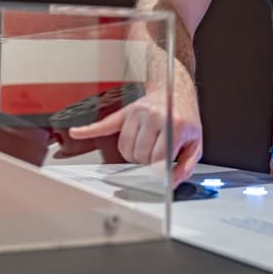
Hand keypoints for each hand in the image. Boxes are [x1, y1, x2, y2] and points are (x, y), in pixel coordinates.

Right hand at [69, 85, 202, 183]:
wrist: (176, 91)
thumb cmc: (185, 118)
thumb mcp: (195, 143)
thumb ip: (186, 166)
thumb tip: (171, 182)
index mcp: (174, 124)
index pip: (156, 159)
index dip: (158, 169)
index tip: (158, 173)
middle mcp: (154, 116)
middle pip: (139, 155)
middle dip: (146, 161)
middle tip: (156, 153)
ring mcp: (137, 113)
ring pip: (124, 148)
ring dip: (132, 154)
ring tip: (145, 147)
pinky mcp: (125, 112)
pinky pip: (104, 124)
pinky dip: (89, 129)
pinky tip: (77, 132)